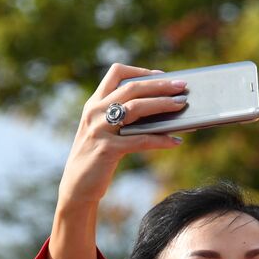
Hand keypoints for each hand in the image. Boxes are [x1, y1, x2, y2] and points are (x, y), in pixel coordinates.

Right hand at [58, 63, 189, 204]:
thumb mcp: (104, 131)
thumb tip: (160, 110)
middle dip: (160, 85)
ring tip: (181, 105)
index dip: (141, 71)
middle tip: (182, 86)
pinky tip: (175, 141)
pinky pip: (140, 140)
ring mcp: (100, 129)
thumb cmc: (96, 158)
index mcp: (94, 103)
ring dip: (162, 104)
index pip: (116, 73)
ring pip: (135, 108)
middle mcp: (95, 112)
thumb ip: (123, 118)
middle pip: (131, 88)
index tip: (162, 75)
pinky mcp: (107, 149)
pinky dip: (160, 140)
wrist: (77, 186)